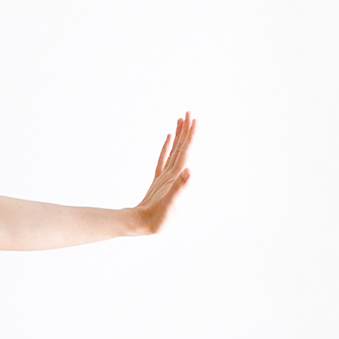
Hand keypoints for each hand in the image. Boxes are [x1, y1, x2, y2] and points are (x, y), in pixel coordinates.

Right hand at [132, 113, 194, 233]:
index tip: (194, 120)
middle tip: (188, 112)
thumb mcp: (171, 204)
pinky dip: (167, 147)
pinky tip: (168, 137)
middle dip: (187, 130)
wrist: (144, 225)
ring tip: (180, 120)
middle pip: (183, 147)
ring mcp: (167, 176)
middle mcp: (176, 174)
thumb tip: (191, 170)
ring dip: (179, 136)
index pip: (186, 151)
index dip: (191, 136)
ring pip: (175, 151)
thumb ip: (181, 187)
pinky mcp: (159, 180)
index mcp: (179, 177)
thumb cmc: (160, 218)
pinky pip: (164, 159)